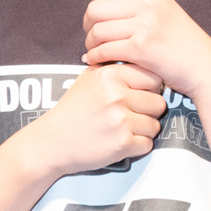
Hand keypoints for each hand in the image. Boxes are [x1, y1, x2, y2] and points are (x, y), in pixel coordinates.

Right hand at [20, 62, 165, 176]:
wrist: (51, 141)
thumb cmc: (73, 110)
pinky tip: (120, 142)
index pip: (154, 78)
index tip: (137, 97)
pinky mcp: (122, 143)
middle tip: (130, 117)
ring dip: (143, 131)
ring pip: (155, 125)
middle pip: (159, 103)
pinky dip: (137, 147)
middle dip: (148, 112)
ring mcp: (121, 120)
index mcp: (111, 75)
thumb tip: (145, 62)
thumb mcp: (89, 79)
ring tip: (123, 130)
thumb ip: (116, 69)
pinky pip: (148, 144)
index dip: (149, 90)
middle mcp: (117, 95)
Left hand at [82, 0, 210, 99]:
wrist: (203, 67)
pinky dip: (94, 57)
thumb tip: (102, 1)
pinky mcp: (140, 48)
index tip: (100, 13)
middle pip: (96, 7)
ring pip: (97, 30)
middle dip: (88, 23)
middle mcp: (147, 3)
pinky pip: (104, 50)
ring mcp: (144, 25)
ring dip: (90, 43)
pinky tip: (96, 60)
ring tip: (94, 49)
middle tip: (93, 34)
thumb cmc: (182, 43)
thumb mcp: (164, 9)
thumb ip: (138, 2)